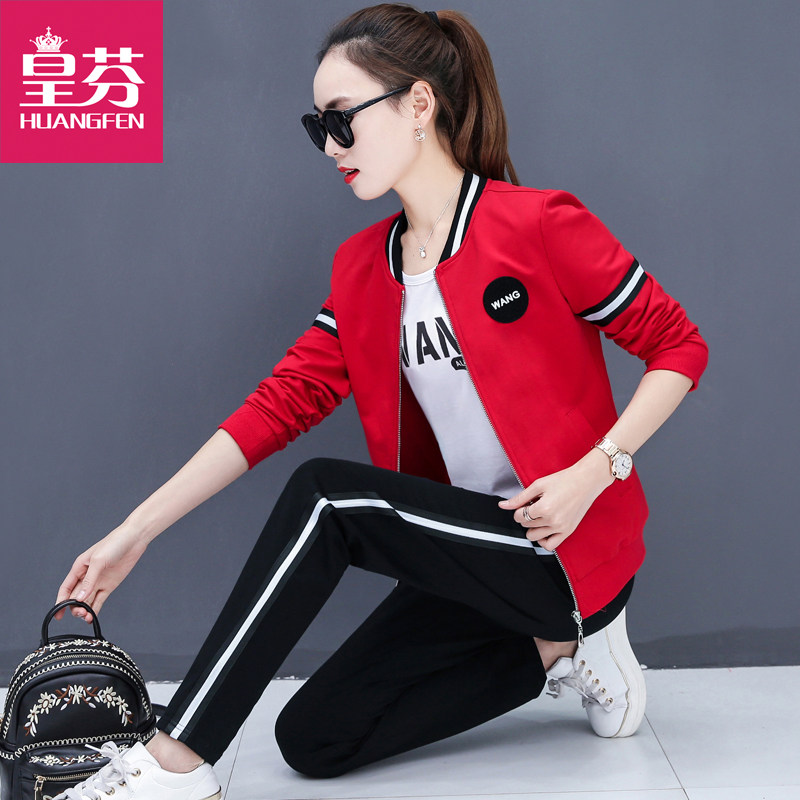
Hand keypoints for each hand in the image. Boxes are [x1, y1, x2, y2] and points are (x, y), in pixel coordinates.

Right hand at [55, 524, 147, 622]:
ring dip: (85, 610)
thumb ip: (89, 580)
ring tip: (87, 617)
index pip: (66, 588)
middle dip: (75, 607)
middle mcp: (87, 576)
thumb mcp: (98, 561)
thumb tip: (80, 598)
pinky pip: (99, 600)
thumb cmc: (114, 544)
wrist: (134, 539)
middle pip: (76, 597)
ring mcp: (98, 582)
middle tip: (81, 613)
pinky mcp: (109, 585)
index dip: (60, 602)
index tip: (58, 615)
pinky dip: (95, 609)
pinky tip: (93, 617)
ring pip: (87, 600)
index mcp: (79, 568)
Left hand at [498, 448, 613, 549]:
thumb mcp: (538, 485)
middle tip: (534, 506)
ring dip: (532, 527)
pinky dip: (543, 540)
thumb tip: (502, 505)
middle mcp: (552, 520)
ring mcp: (561, 528)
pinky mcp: (568, 531)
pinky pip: (550, 545)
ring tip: (539, 516)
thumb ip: (519, 498)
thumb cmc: (564, 480)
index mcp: (544, 508)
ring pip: (534, 537)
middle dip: (525, 516)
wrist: (586, 481)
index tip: (526, 503)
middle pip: (526, 525)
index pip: (519, 516)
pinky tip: (543, 529)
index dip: (518, 509)